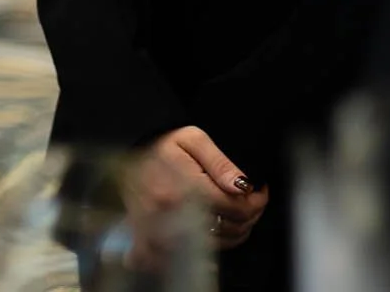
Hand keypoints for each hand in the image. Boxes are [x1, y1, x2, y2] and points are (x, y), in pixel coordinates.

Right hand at [129, 126, 268, 253]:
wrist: (130, 157)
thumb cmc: (162, 145)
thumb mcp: (193, 139)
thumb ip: (220, 162)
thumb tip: (243, 186)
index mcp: (182, 188)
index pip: (233, 208)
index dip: (255, 202)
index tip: (259, 192)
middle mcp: (172, 214)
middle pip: (229, 228)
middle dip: (249, 216)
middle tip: (253, 200)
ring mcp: (166, 231)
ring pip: (219, 242)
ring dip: (238, 230)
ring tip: (239, 210)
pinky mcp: (163, 240)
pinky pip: (201, 250)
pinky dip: (220, 240)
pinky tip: (223, 223)